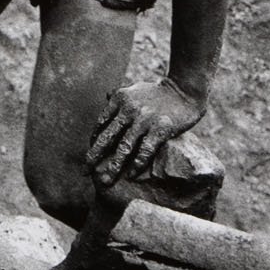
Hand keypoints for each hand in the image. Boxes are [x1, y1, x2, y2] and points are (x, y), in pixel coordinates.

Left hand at [85, 79, 203, 186]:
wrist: (184, 90)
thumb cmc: (157, 92)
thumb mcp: (134, 89)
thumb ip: (118, 94)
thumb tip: (105, 95)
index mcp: (119, 99)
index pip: (101, 123)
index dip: (94, 141)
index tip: (90, 155)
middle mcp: (129, 109)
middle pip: (107, 137)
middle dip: (94, 156)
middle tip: (85, 171)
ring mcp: (144, 119)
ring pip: (124, 148)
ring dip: (113, 166)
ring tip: (105, 180)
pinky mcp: (160, 129)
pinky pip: (145, 151)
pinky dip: (137, 164)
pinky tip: (131, 175)